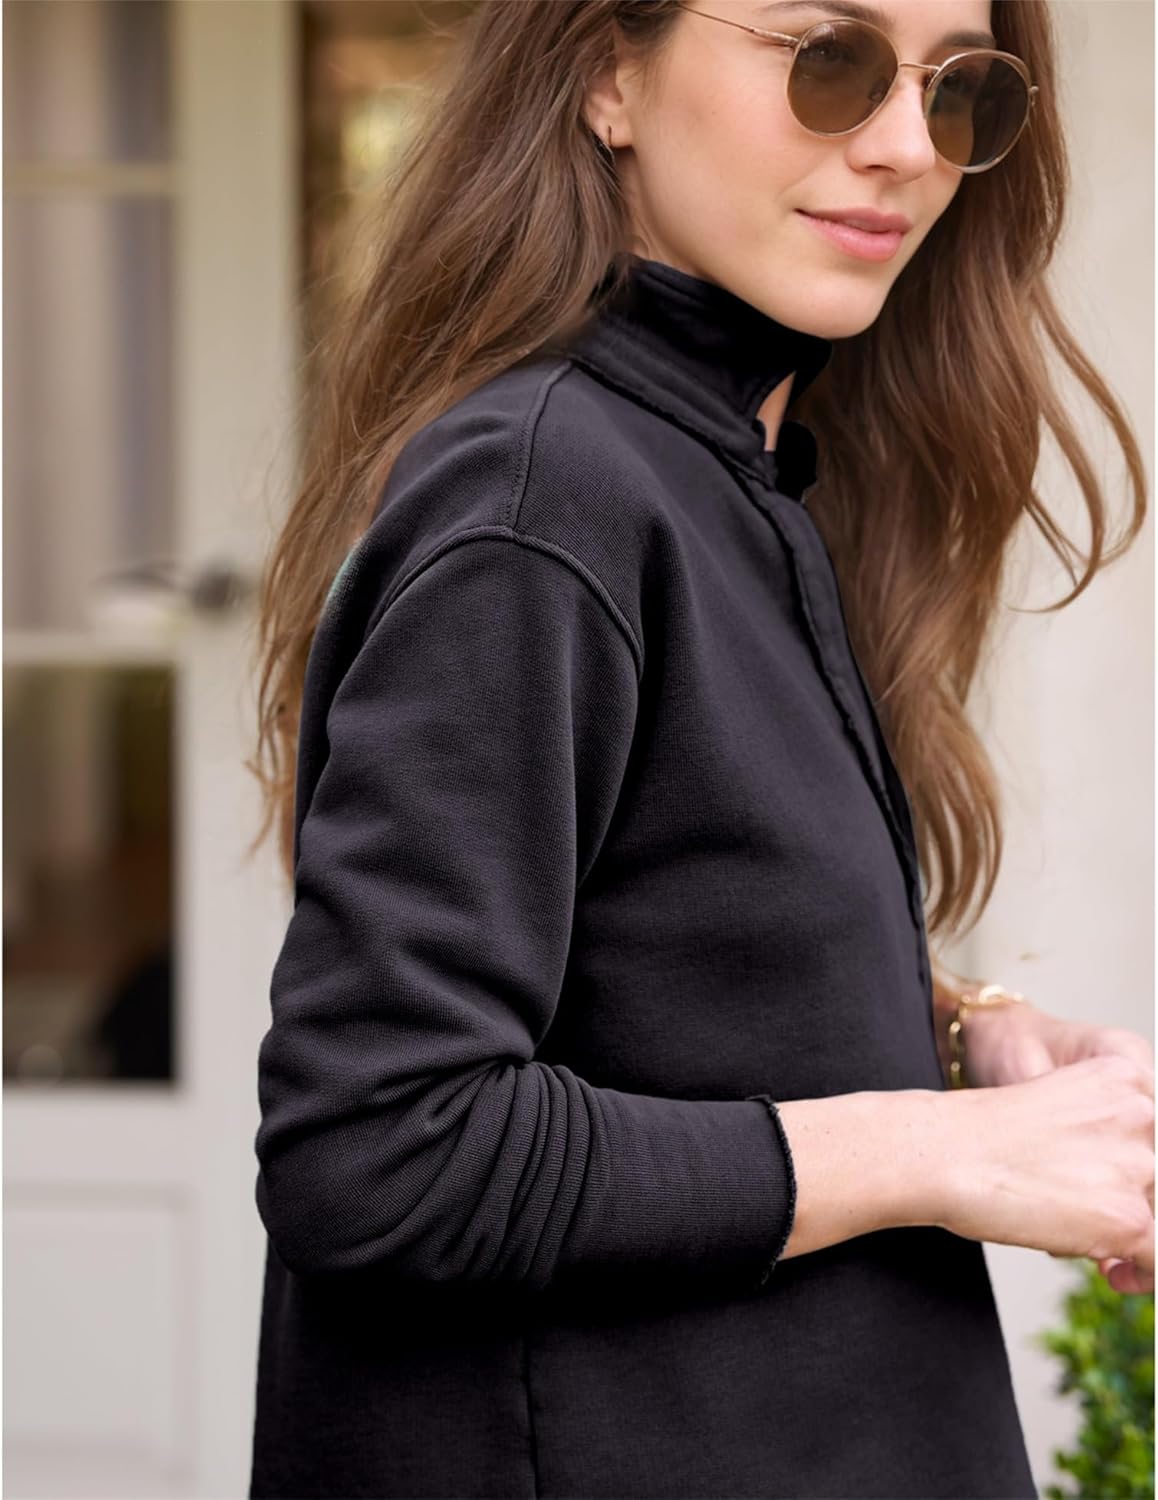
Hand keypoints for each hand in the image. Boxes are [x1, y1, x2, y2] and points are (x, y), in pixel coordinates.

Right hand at [962, 1000, 1154, 1292]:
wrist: (942, 1151)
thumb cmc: (981, 1133)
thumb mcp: (1060, 1109)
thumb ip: (1106, 1141)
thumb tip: (1139, 1206)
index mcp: (1126, 1072)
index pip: (1153, 1133)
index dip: (1140, 1169)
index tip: (1132, 1189)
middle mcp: (1142, 1112)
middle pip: (1153, 1172)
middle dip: (1125, 1195)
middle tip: (1079, 1204)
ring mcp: (1138, 1163)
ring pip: (1153, 1210)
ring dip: (1122, 1226)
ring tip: (1071, 1224)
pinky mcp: (1128, 1215)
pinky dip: (1143, 1273)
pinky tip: (1115, 1272)